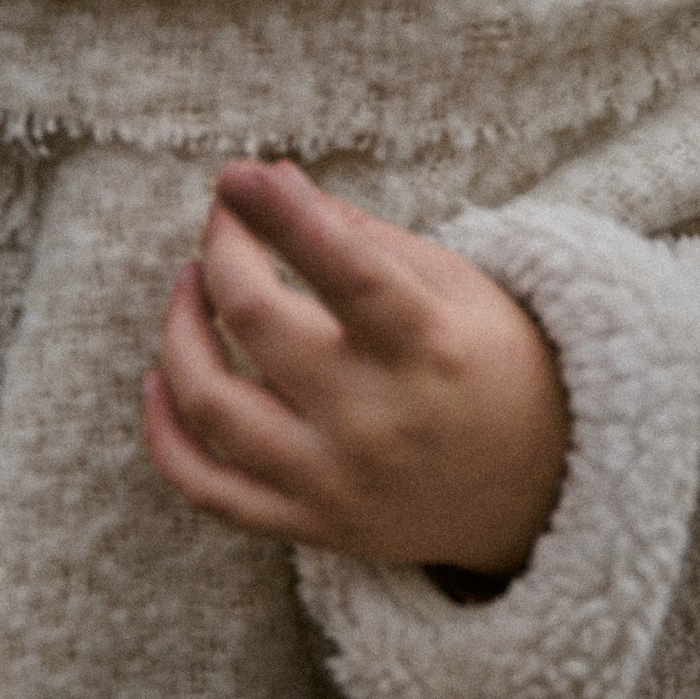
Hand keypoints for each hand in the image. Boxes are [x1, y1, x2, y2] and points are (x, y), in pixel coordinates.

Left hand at [143, 160, 568, 574]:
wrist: (538, 489)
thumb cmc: (491, 364)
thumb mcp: (454, 286)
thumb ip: (359, 236)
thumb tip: (272, 179)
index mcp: (429, 348)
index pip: (343, 269)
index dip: (281, 215)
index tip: (238, 175)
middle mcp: (379, 420)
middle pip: (257, 322)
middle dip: (223, 251)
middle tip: (225, 220)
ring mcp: (337, 481)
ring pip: (210, 404)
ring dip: (179, 330)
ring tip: (191, 284)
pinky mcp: (309, 523)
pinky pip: (204, 486)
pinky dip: (165, 431)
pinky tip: (161, 378)